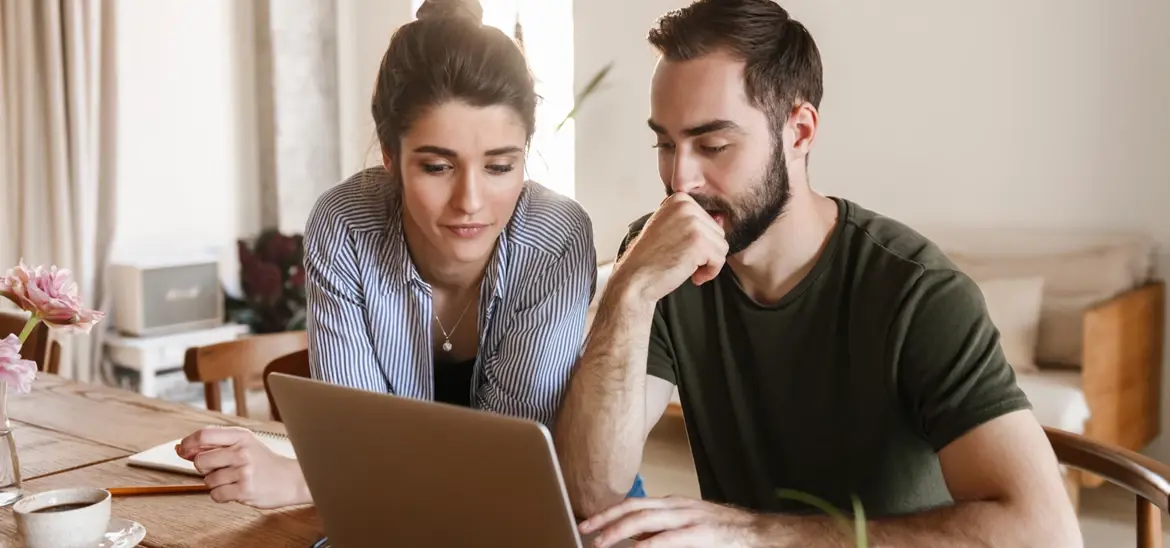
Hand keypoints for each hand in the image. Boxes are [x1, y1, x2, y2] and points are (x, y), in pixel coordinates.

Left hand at [175, 426, 308, 508]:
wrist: (290, 479)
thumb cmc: (263, 462)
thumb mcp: (244, 445)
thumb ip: (214, 445)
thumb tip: (180, 449)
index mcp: (241, 436)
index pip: (204, 435)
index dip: (188, 443)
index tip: (183, 450)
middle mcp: (242, 452)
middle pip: (200, 461)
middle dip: (203, 468)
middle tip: (219, 468)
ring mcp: (244, 471)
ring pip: (208, 481)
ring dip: (215, 483)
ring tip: (233, 479)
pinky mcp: (244, 490)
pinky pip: (216, 495)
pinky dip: (221, 495)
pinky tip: (235, 489)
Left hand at [579, 496, 760, 547]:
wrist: (756, 533)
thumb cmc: (720, 531)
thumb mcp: (685, 525)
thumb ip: (660, 529)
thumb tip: (634, 537)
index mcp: (671, 504)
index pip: (633, 504)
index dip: (608, 512)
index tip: (588, 522)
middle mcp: (676, 506)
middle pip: (633, 508)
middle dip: (606, 519)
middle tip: (585, 530)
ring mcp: (688, 518)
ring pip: (647, 519)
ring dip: (620, 531)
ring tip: (601, 542)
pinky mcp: (701, 534)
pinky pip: (672, 537)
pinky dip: (652, 544)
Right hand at [614, 193, 728, 302]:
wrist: (634, 279)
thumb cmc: (650, 258)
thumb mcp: (670, 229)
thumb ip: (693, 221)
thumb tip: (722, 219)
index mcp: (679, 199)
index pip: (708, 220)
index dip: (698, 241)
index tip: (681, 249)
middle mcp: (686, 206)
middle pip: (718, 232)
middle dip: (705, 252)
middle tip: (682, 260)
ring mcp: (693, 223)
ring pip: (721, 246)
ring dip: (708, 263)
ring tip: (686, 268)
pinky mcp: (699, 242)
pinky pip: (720, 259)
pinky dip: (710, 272)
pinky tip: (692, 276)